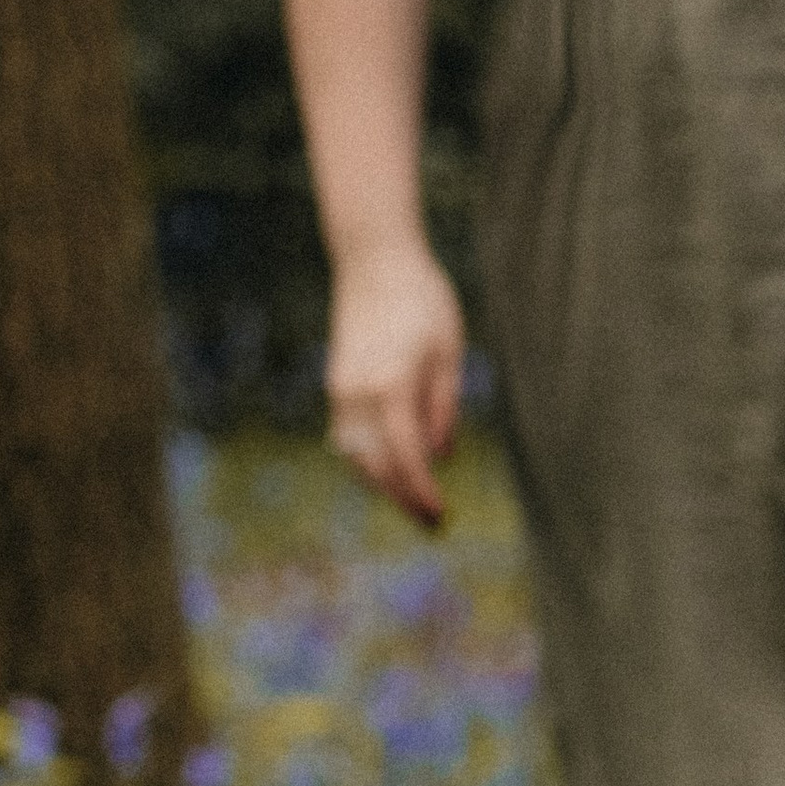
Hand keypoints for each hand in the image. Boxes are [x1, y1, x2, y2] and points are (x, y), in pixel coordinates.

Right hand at [326, 236, 465, 527]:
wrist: (375, 260)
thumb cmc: (423, 300)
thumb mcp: (448, 353)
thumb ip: (443, 408)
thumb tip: (440, 455)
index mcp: (392, 387)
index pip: (407, 458)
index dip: (422, 493)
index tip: (440, 516)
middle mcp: (358, 394)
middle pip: (377, 466)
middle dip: (403, 500)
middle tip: (431, 525)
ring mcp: (341, 389)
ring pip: (356, 456)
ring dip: (382, 485)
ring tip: (412, 503)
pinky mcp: (336, 383)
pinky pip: (347, 436)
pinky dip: (367, 460)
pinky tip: (389, 470)